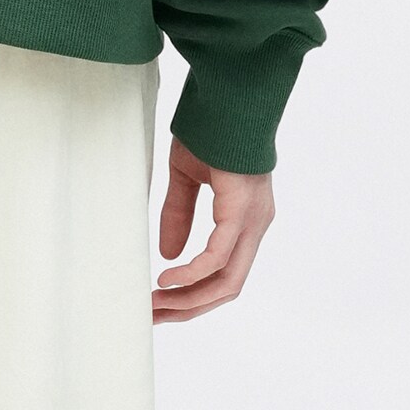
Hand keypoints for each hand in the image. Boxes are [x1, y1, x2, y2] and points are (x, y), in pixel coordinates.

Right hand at [153, 135, 273, 321]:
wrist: (226, 94)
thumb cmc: (211, 128)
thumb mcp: (187, 177)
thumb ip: (179, 214)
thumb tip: (169, 255)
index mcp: (245, 217)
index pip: (225, 273)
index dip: (194, 294)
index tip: (160, 303)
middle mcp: (255, 225)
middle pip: (227, 288)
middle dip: (188, 307)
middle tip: (153, 316)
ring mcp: (252, 220)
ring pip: (226, 281)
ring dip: (189, 299)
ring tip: (155, 305)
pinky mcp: (241, 211)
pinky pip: (218, 257)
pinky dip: (193, 274)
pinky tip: (167, 279)